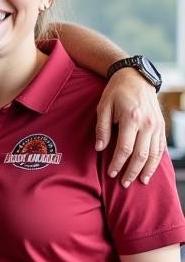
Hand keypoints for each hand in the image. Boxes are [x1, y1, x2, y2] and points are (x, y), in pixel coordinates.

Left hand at [95, 69, 164, 185]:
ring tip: (140, 182)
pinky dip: (156, 161)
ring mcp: (156, 125)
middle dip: (132, 172)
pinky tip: (150, 170)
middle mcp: (147, 124)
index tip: (111, 174)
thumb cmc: (116, 92)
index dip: (117, 163)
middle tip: (124, 184)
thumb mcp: (103, 106)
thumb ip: (102, 128)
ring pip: (153, 154)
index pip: (125, 148)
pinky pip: (160, 147)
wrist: (136, 77)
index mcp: (132, 119)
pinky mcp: (161, 126)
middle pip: (141, 155)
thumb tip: (100, 148)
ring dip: (146, 170)